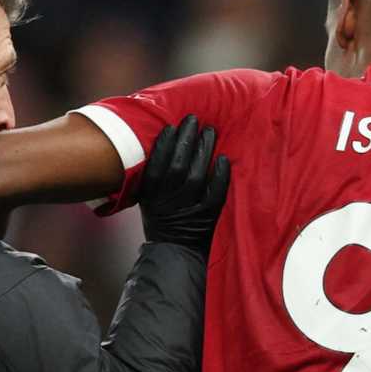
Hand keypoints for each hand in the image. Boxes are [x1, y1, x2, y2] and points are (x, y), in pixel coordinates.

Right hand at [139, 115, 230, 254]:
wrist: (174, 252)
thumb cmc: (160, 218)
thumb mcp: (147, 198)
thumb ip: (152, 174)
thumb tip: (164, 140)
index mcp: (150, 195)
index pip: (156, 164)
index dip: (165, 144)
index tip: (172, 126)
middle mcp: (168, 201)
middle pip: (178, 165)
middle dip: (186, 139)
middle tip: (194, 119)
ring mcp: (188, 209)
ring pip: (197, 175)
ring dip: (204, 151)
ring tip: (209, 131)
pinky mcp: (207, 216)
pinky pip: (215, 193)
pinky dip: (219, 175)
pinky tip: (223, 158)